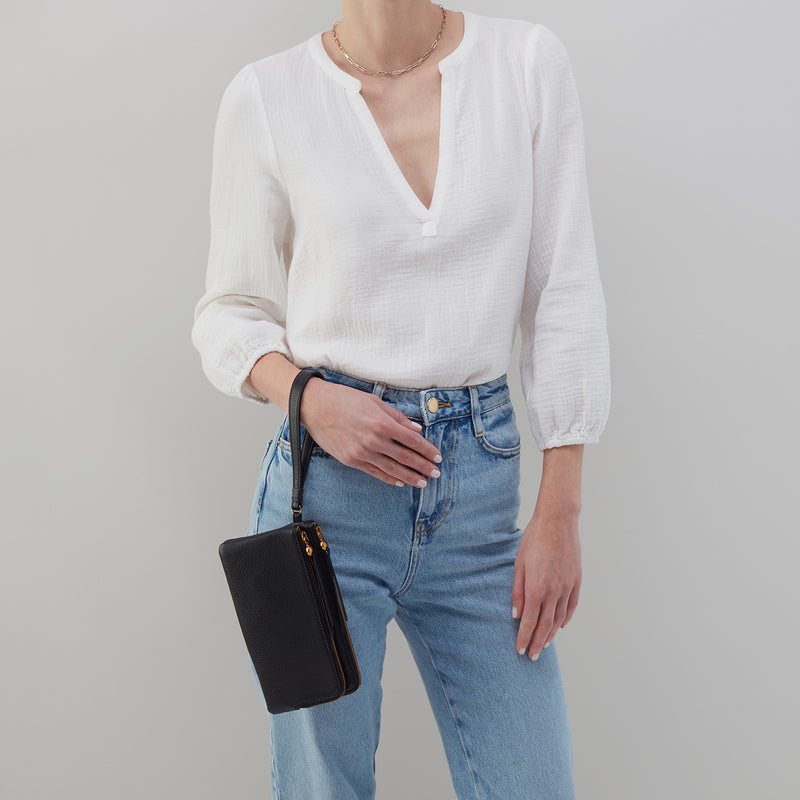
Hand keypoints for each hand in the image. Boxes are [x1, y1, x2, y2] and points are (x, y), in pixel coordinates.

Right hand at [299, 377, 442, 486]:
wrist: (314, 406)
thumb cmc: (344, 399)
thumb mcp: (374, 401)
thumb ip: (397, 417)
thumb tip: (416, 428)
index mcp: (382, 423)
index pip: (412, 440)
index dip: (427, 450)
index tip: (437, 457)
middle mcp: (374, 440)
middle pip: (405, 458)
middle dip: (423, 466)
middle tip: (436, 473)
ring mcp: (362, 453)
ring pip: (392, 469)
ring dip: (409, 477)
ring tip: (422, 482)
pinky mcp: (351, 460)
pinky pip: (375, 472)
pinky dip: (389, 478)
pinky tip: (399, 482)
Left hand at [511, 507, 581, 658]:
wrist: (558, 521)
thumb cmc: (534, 539)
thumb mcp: (519, 563)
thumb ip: (517, 590)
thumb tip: (516, 614)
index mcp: (536, 588)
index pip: (529, 622)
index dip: (524, 638)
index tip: (520, 651)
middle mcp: (553, 592)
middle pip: (545, 625)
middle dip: (538, 643)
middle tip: (533, 656)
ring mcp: (567, 587)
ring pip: (560, 619)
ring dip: (551, 634)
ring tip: (544, 645)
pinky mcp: (577, 580)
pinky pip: (572, 606)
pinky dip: (566, 618)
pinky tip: (561, 626)